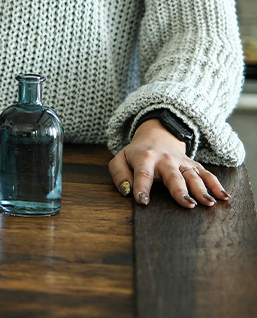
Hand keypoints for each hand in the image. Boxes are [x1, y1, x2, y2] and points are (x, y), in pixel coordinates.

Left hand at [109, 119, 230, 208]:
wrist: (155, 137)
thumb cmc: (136, 155)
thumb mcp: (120, 160)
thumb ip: (119, 174)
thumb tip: (127, 192)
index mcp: (145, 158)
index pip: (142, 174)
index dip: (141, 187)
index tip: (142, 201)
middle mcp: (165, 160)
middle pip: (173, 176)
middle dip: (180, 190)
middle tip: (187, 204)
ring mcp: (181, 162)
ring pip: (192, 176)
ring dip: (201, 189)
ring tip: (208, 203)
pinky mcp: (193, 166)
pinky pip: (206, 174)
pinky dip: (216, 185)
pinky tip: (223, 196)